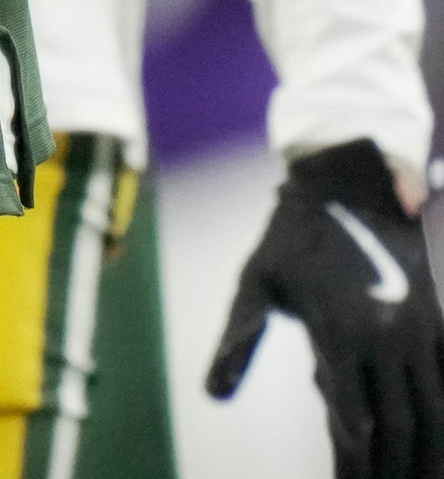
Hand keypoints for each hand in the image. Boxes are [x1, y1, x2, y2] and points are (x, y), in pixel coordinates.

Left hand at [208, 140, 443, 477]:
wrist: (349, 183)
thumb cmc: (291, 236)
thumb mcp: (255, 281)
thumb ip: (239, 339)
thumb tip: (214, 395)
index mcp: (337, 331)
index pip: (353, 418)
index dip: (354, 460)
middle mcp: (383, 336)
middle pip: (399, 425)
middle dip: (393, 470)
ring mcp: (415, 331)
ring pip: (433, 413)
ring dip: (428, 456)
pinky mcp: (434, 323)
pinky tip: (438, 450)